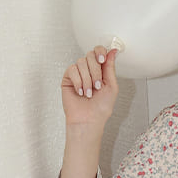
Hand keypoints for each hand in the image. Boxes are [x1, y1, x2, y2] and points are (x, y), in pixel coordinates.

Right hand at [57, 46, 120, 177]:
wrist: (88, 128)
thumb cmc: (101, 114)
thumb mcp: (112, 91)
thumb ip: (112, 70)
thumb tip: (114, 50)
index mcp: (98, 72)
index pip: (100, 52)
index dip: (102, 52)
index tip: (106, 58)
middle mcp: (86, 72)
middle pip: (91, 54)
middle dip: (97, 72)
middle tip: (97, 89)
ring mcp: (74, 77)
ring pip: (82, 63)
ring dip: (89, 80)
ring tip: (88, 96)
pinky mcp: (64, 83)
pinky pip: (72, 71)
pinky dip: (79, 83)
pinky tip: (80, 95)